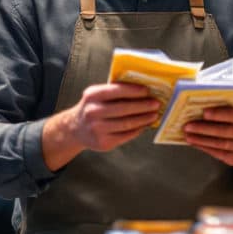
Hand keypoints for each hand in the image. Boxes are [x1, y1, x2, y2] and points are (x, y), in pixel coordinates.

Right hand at [43, 83, 159, 169]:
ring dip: (144, 119)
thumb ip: (114, 91)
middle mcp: (93, 112)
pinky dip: (138, 130)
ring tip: (154, 115)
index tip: (147, 90)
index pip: (116, 91)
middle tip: (156, 103)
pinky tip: (144, 125)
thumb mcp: (97, 95)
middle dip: (143, 106)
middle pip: (124, 109)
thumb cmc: (93, 108)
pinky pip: (126, 135)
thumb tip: (142, 90)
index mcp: (92, 95)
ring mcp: (97, 129)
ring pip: (127, 123)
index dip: (133, 91)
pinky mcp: (103, 143)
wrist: (75, 129)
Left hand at [183, 104, 232, 173]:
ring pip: (220, 144)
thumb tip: (200, 108)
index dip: (220, 114)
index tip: (204, 112)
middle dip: (205, 128)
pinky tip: (194, 142)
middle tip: (188, 125)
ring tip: (188, 135)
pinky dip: (204, 147)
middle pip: (226, 131)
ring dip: (201, 139)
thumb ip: (225, 109)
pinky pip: (218, 153)